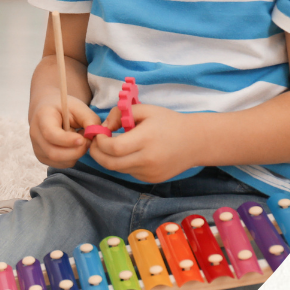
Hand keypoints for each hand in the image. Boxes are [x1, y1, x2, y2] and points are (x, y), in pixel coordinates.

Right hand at [29, 94, 101, 167]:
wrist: (49, 111)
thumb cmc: (65, 108)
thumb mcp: (78, 107)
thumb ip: (89, 119)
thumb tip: (96, 135)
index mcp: (42, 117)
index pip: (50, 134)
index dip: (67, 140)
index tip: (82, 139)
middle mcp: (35, 135)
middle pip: (54, 153)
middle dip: (76, 151)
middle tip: (87, 141)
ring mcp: (37, 148)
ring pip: (60, 161)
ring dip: (76, 154)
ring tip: (79, 139)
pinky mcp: (43, 157)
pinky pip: (62, 164)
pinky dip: (72, 157)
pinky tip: (73, 146)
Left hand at [88, 102, 203, 182]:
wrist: (195, 142)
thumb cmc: (168, 122)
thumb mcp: (144, 109)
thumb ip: (119, 114)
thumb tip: (103, 127)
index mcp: (145, 140)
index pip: (113, 148)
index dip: (99, 142)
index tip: (98, 134)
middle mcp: (147, 160)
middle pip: (110, 164)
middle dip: (96, 153)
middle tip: (94, 143)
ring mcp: (150, 173)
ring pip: (118, 169)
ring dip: (109, 159)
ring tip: (111, 145)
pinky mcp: (152, 179)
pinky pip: (129, 172)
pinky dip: (123, 164)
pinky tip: (129, 153)